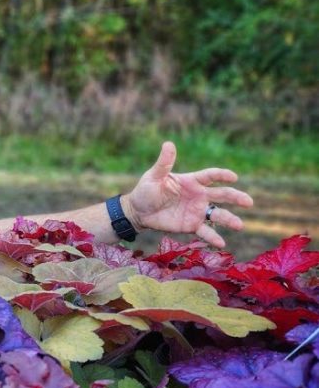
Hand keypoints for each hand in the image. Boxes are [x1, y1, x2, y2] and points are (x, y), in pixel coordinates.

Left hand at [123, 141, 253, 246]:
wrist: (138, 212)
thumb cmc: (146, 191)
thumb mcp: (154, 177)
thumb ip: (164, 163)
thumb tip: (168, 144)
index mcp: (192, 181)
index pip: (211, 176)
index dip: (222, 175)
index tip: (233, 177)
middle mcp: (199, 196)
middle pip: (222, 195)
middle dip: (235, 197)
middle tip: (248, 202)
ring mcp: (197, 211)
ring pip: (217, 215)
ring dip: (229, 219)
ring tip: (239, 225)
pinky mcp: (191, 225)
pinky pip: (205, 231)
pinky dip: (213, 237)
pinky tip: (222, 243)